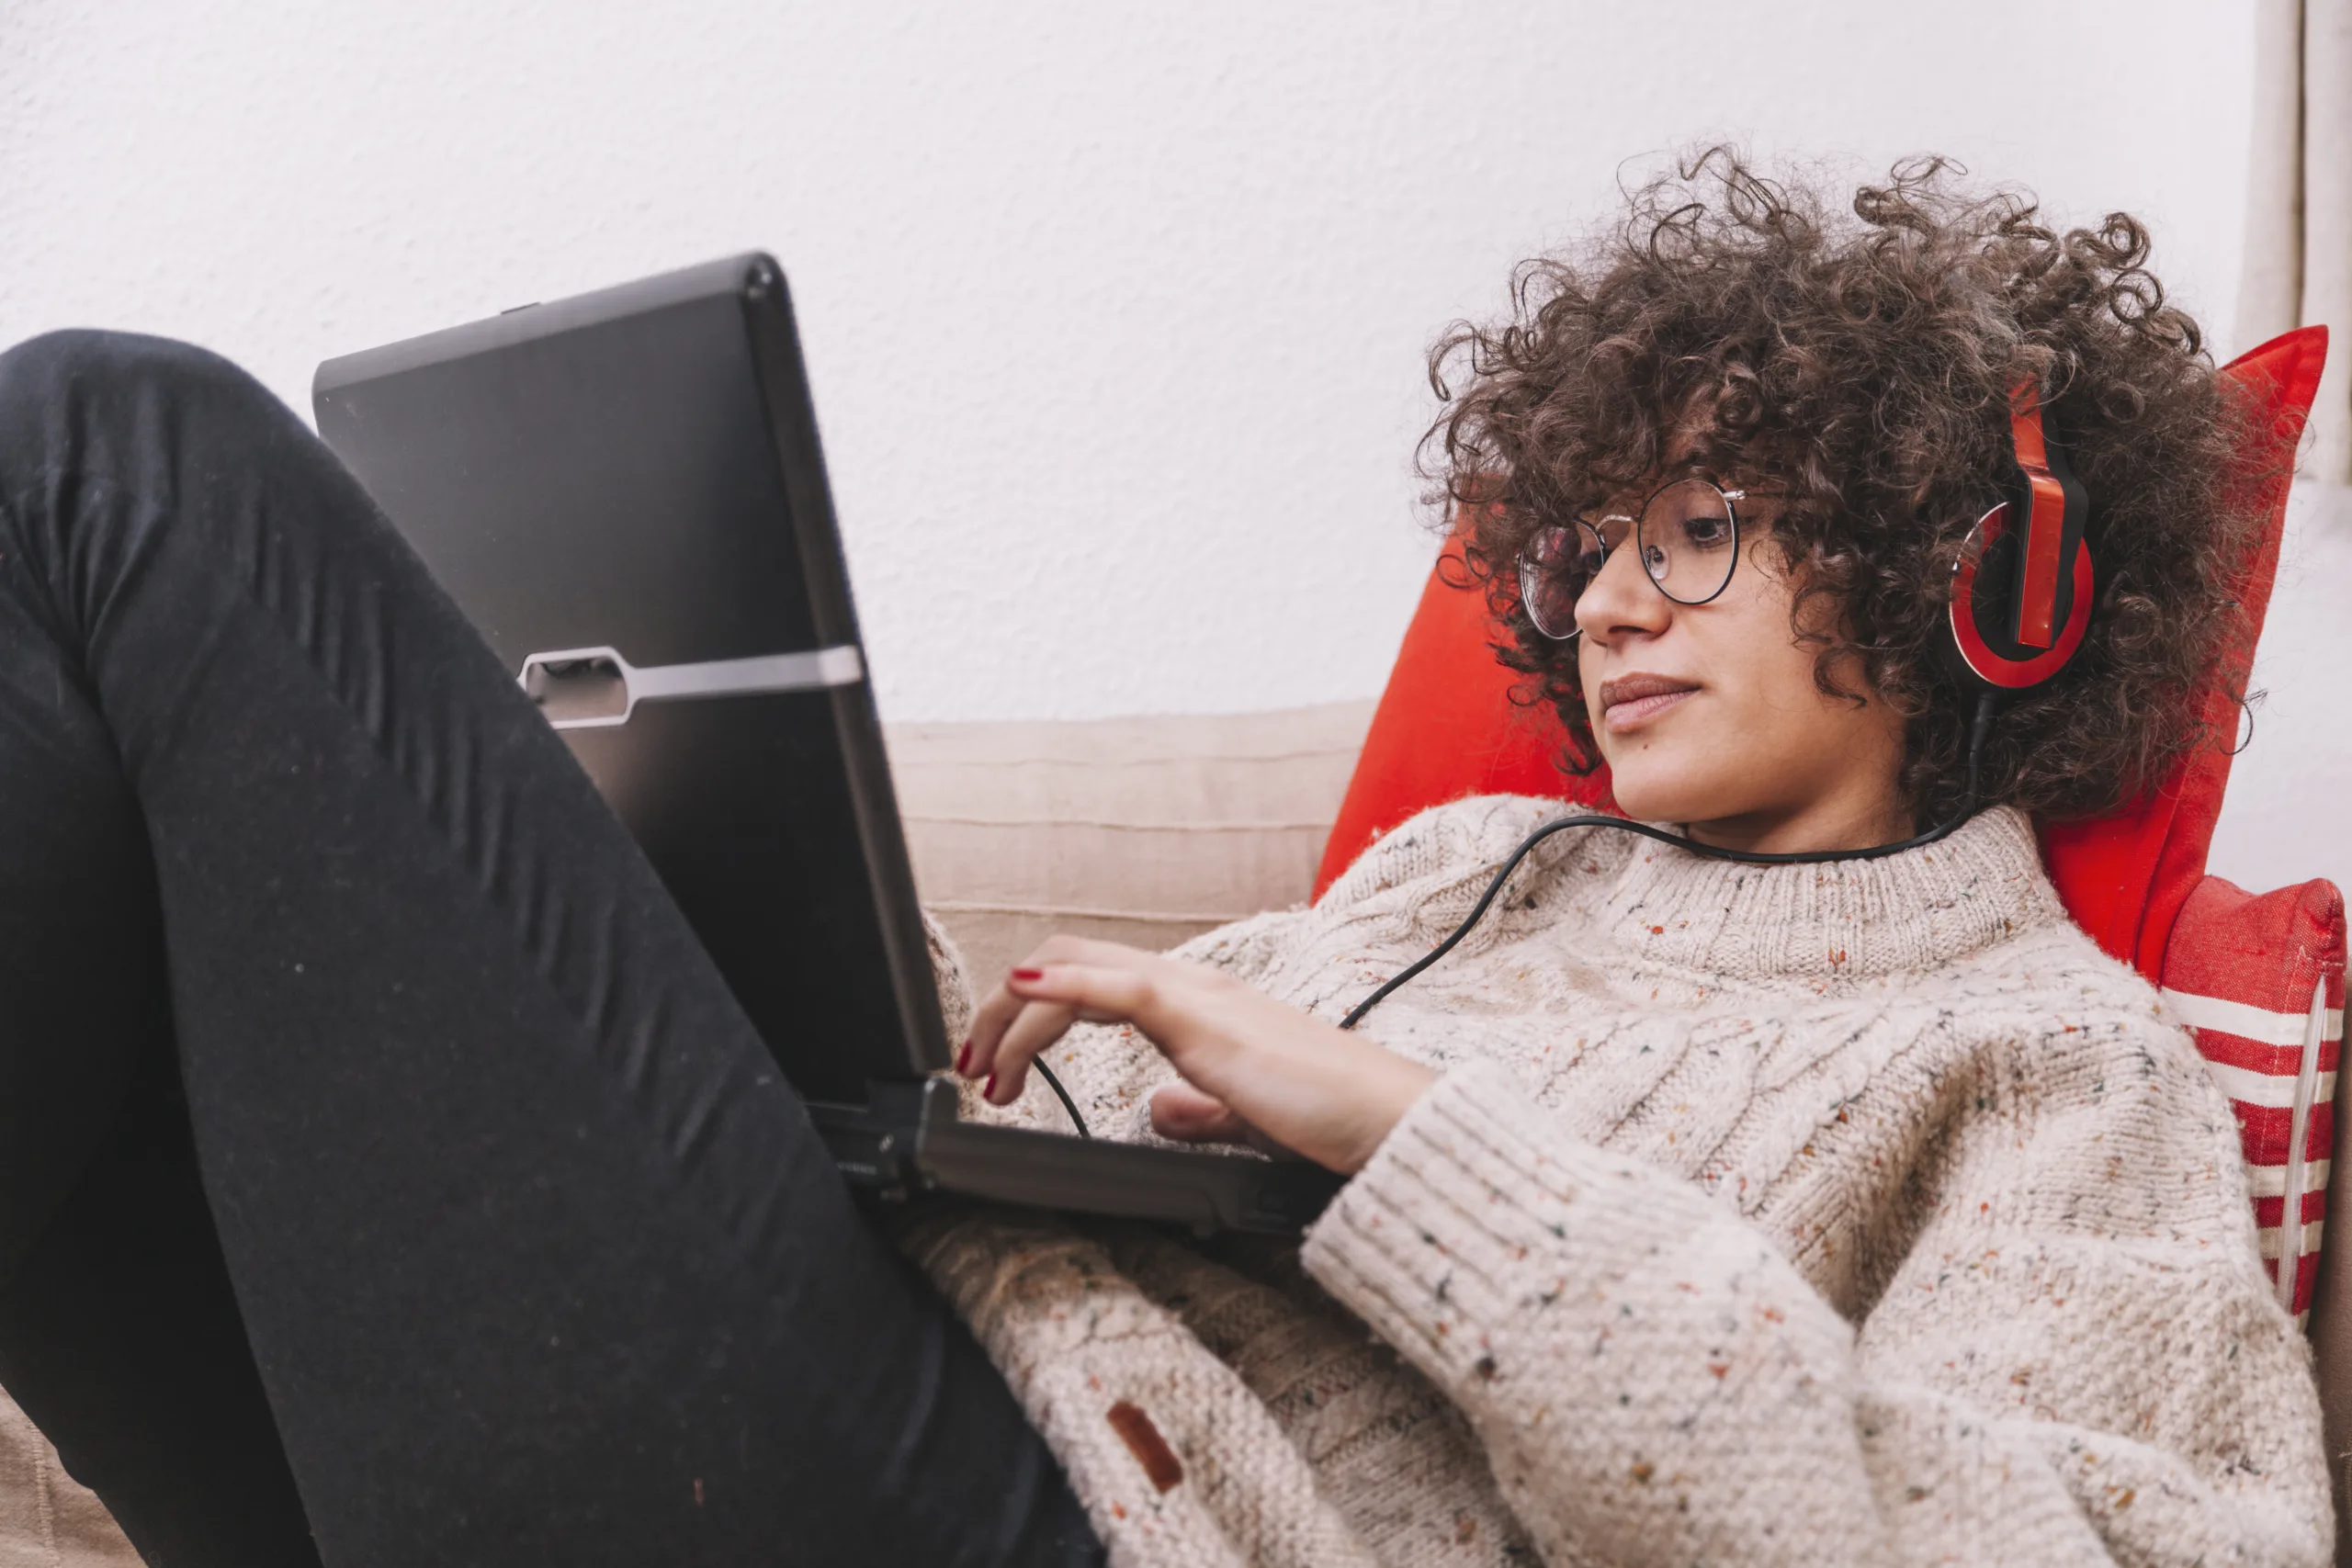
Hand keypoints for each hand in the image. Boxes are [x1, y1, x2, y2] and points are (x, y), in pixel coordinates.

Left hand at [959, 936, 1435, 1174]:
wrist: (1384, 1121)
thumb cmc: (1330, 1119)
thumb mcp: (1243, 1118)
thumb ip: (1198, 1112)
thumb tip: (1157, 1111)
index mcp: (1196, 1007)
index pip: (1090, 983)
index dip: (1031, 1017)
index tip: (998, 1072)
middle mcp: (1190, 986)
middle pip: (1068, 961)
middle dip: (1003, 1011)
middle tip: (973, 1068)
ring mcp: (1195, 994)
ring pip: (1076, 966)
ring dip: (1013, 1014)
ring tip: (985, 1070)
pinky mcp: (1202, 1016)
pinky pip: (1116, 985)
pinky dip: (1059, 986)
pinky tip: (1023, 997)